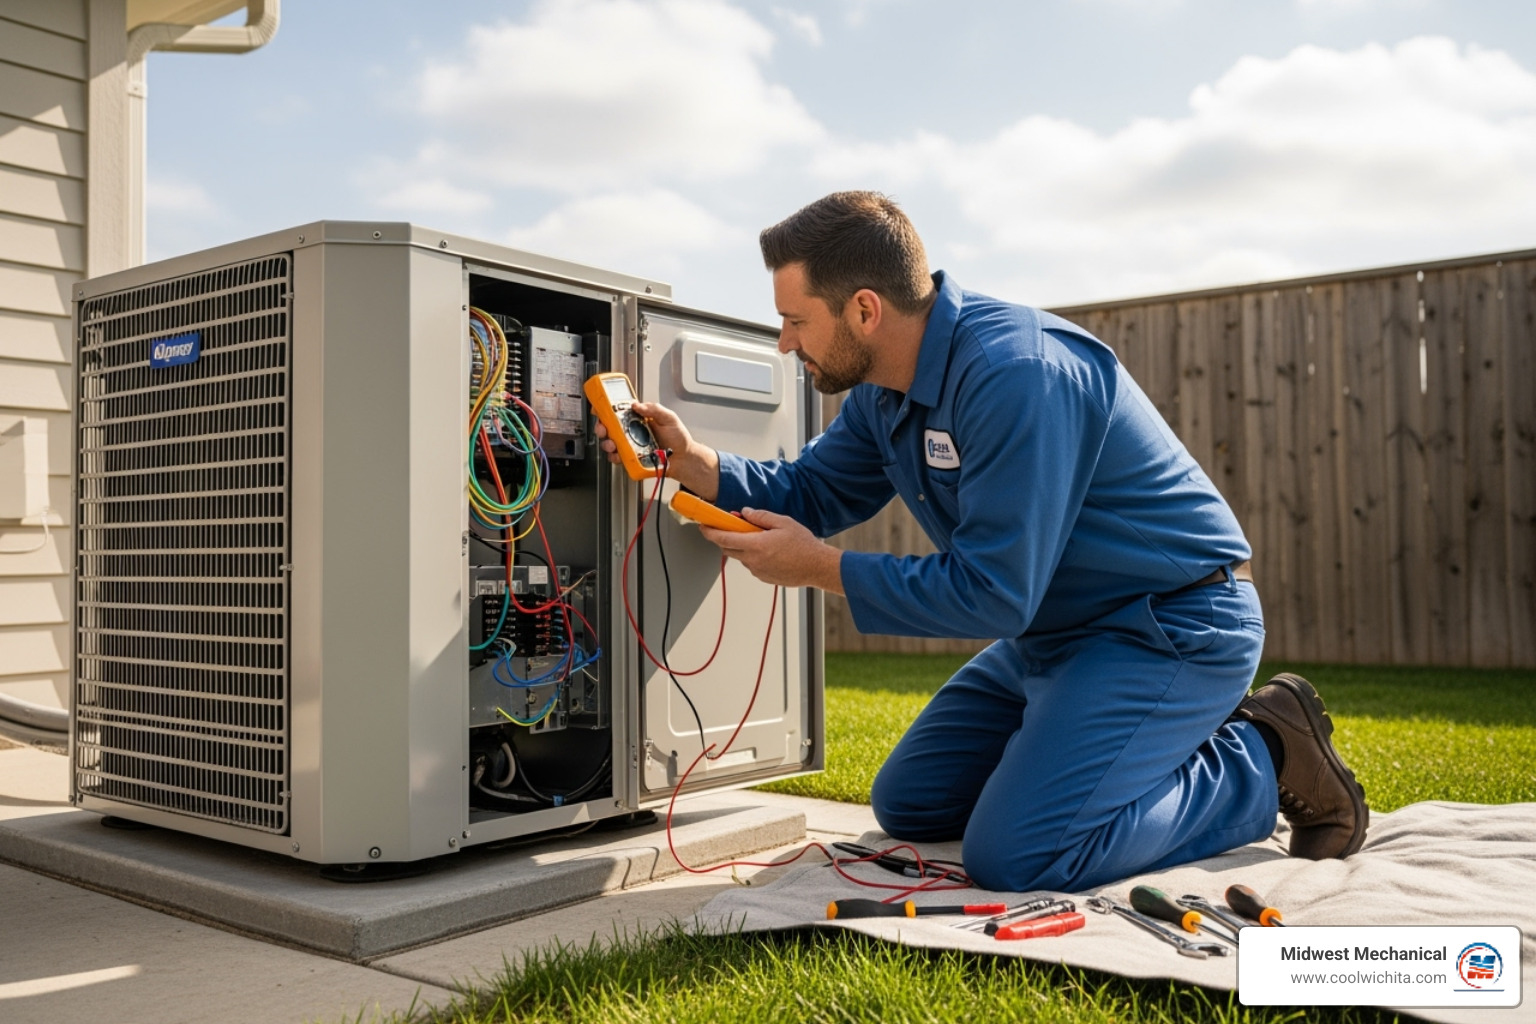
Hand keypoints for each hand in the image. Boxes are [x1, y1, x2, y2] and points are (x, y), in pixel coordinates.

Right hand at [594, 401, 720, 498]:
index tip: (600, 408)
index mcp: (638, 419)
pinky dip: (614, 457)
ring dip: (607, 443)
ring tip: (612, 444)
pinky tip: (618, 455)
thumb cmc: (678, 439)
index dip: (606, 409)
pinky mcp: (631, 458)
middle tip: (603, 428)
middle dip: (601, 427)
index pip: (618, 412)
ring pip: (610, 443)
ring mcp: (630, 445)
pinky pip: (618, 458)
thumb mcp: (669, 418)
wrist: (683, 459)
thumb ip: (654, 409)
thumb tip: (637, 405)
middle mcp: (631, 431)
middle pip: (609, 427)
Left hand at [700, 508, 844, 593]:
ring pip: (741, 557)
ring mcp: (758, 571)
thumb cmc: (804, 545)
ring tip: (761, 538)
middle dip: (725, 538)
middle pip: (728, 549)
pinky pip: (752, 564)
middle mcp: (753, 560)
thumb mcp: (783, 522)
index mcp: (756, 545)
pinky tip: (770, 550)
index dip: (710, 532)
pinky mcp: (764, 578)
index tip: (703, 526)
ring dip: (742, 546)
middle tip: (733, 526)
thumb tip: (745, 512)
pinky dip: (753, 556)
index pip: (724, 538)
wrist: (817, 567)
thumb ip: (761, 516)